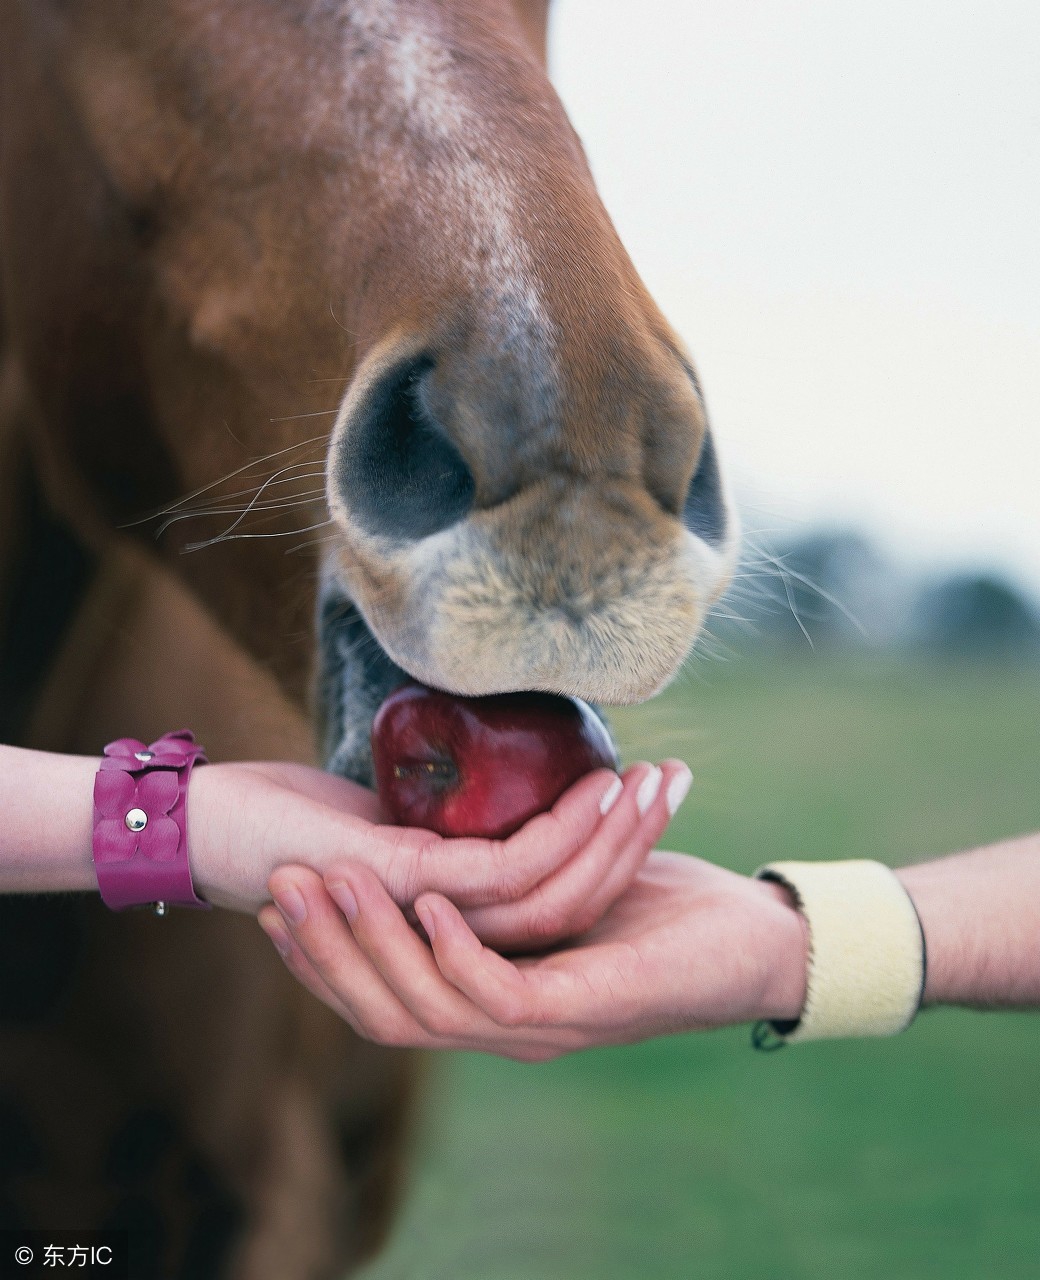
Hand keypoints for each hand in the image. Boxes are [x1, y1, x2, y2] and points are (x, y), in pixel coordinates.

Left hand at [190, 757, 685, 935]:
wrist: (207, 826)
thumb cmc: (288, 820)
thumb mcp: (384, 823)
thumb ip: (436, 829)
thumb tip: (487, 792)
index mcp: (449, 927)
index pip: (558, 909)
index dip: (614, 858)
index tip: (656, 799)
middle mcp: (452, 940)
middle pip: (574, 909)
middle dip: (634, 844)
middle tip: (677, 783)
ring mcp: (434, 921)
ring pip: (556, 897)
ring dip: (611, 835)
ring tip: (651, 778)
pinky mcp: (413, 890)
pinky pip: (508, 875)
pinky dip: (561, 832)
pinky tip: (596, 790)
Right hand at [257, 848, 808, 1059]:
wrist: (751, 935)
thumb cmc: (655, 899)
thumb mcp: (555, 881)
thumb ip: (496, 874)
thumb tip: (432, 824)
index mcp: (492, 998)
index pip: (383, 997)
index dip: (322, 960)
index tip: (272, 904)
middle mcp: (504, 1025)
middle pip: (384, 1012)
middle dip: (324, 952)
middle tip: (278, 888)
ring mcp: (539, 1027)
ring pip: (426, 1006)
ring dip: (372, 943)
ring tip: (333, 880)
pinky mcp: (578, 1010)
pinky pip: (494, 993)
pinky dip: (451, 950)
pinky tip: (424, 900)